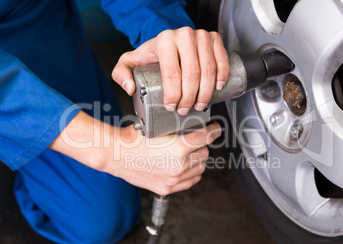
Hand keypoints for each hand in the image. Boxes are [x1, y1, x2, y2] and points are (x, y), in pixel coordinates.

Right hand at [108, 122, 221, 194]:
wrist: (115, 155)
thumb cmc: (132, 139)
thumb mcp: (157, 126)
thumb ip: (178, 128)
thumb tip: (194, 125)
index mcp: (177, 148)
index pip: (206, 137)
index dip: (214, 130)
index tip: (216, 128)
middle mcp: (178, 166)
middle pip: (204, 152)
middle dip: (200, 145)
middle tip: (193, 140)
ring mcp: (174, 179)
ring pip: (200, 167)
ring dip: (197, 159)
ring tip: (186, 153)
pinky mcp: (168, 188)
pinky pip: (191, 180)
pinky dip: (192, 172)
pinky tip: (184, 165)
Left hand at [112, 27, 229, 115]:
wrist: (169, 40)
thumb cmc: (151, 54)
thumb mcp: (130, 62)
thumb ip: (121, 74)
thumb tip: (130, 88)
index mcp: (164, 40)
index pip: (172, 73)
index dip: (173, 95)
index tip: (171, 107)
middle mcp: (184, 35)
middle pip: (192, 74)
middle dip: (189, 97)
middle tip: (185, 110)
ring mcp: (201, 36)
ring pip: (208, 70)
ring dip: (205, 92)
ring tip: (199, 105)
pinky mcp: (214, 39)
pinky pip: (222, 61)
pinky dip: (222, 76)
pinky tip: (217, 88)